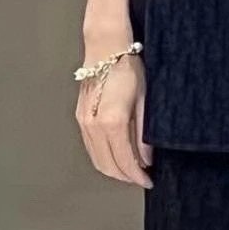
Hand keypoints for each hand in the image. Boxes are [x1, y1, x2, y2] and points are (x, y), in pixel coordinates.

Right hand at [75, 54, 151, 188]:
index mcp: (113, 122)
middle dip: (126, 176)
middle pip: (108, 165)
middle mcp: (94, 125)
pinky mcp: (80, 118)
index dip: (137, 176)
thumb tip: (146, 158)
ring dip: (113, 168)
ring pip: (97, 159)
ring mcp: (84, 122)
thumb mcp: (145, 100)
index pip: (124, 161)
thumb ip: (144, 133)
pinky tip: (116, 153)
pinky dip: (103, 156)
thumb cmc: (129, 69)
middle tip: (141, 176)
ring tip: (131, 167)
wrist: (106, 49)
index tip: (148, 180)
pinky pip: (91, 147)